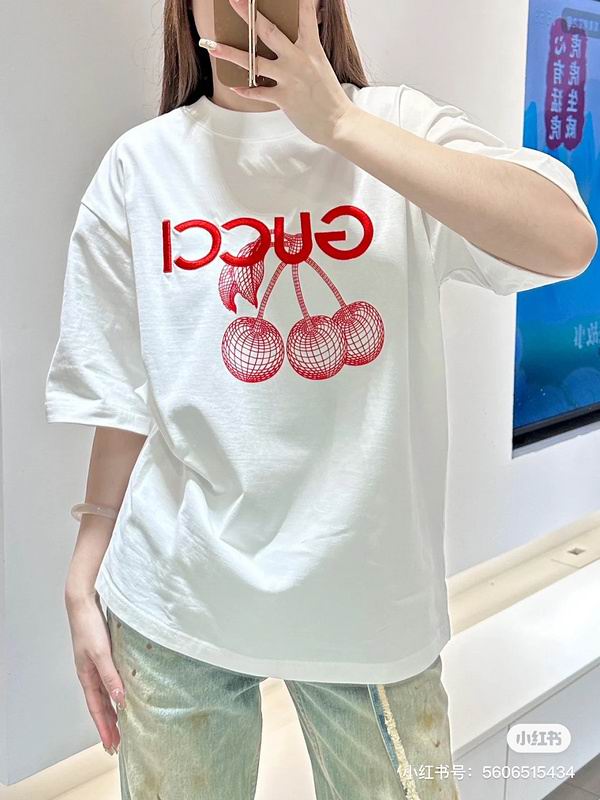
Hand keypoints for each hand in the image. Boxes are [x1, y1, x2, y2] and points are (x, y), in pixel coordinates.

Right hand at [65, 592, 124, 754]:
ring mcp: (96, 665)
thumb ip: (110, 676)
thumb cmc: (89, 627)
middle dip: (108, 725)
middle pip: (100, 705)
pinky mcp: (103, 655)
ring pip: (105, 694)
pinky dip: (115, 692)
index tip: (112, 746)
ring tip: (122, 725)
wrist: (84, 604)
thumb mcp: (101, 653)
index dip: (105, 728)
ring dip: (112, 710)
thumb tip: (120, 701)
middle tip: (118, 744)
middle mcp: (90, 674)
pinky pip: (109, 680)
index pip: (97, 709)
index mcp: (87, 677)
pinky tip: (124, 694)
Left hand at [208, 0, 358, 144]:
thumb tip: (297, 40)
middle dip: (249, 14)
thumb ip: (307, 50)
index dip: (300, 1)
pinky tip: (234, 87)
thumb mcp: (322, 65)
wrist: (338, 122)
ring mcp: (289, 78)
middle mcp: (298, 60)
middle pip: (268, 32)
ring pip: (253, 62)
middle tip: (234, 1)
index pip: (305, 17)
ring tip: (213, 46)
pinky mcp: (283, 98)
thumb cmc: (329, 95)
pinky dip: (245, 90)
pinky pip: (258, 93)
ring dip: (230, 53)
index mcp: (311, 49)